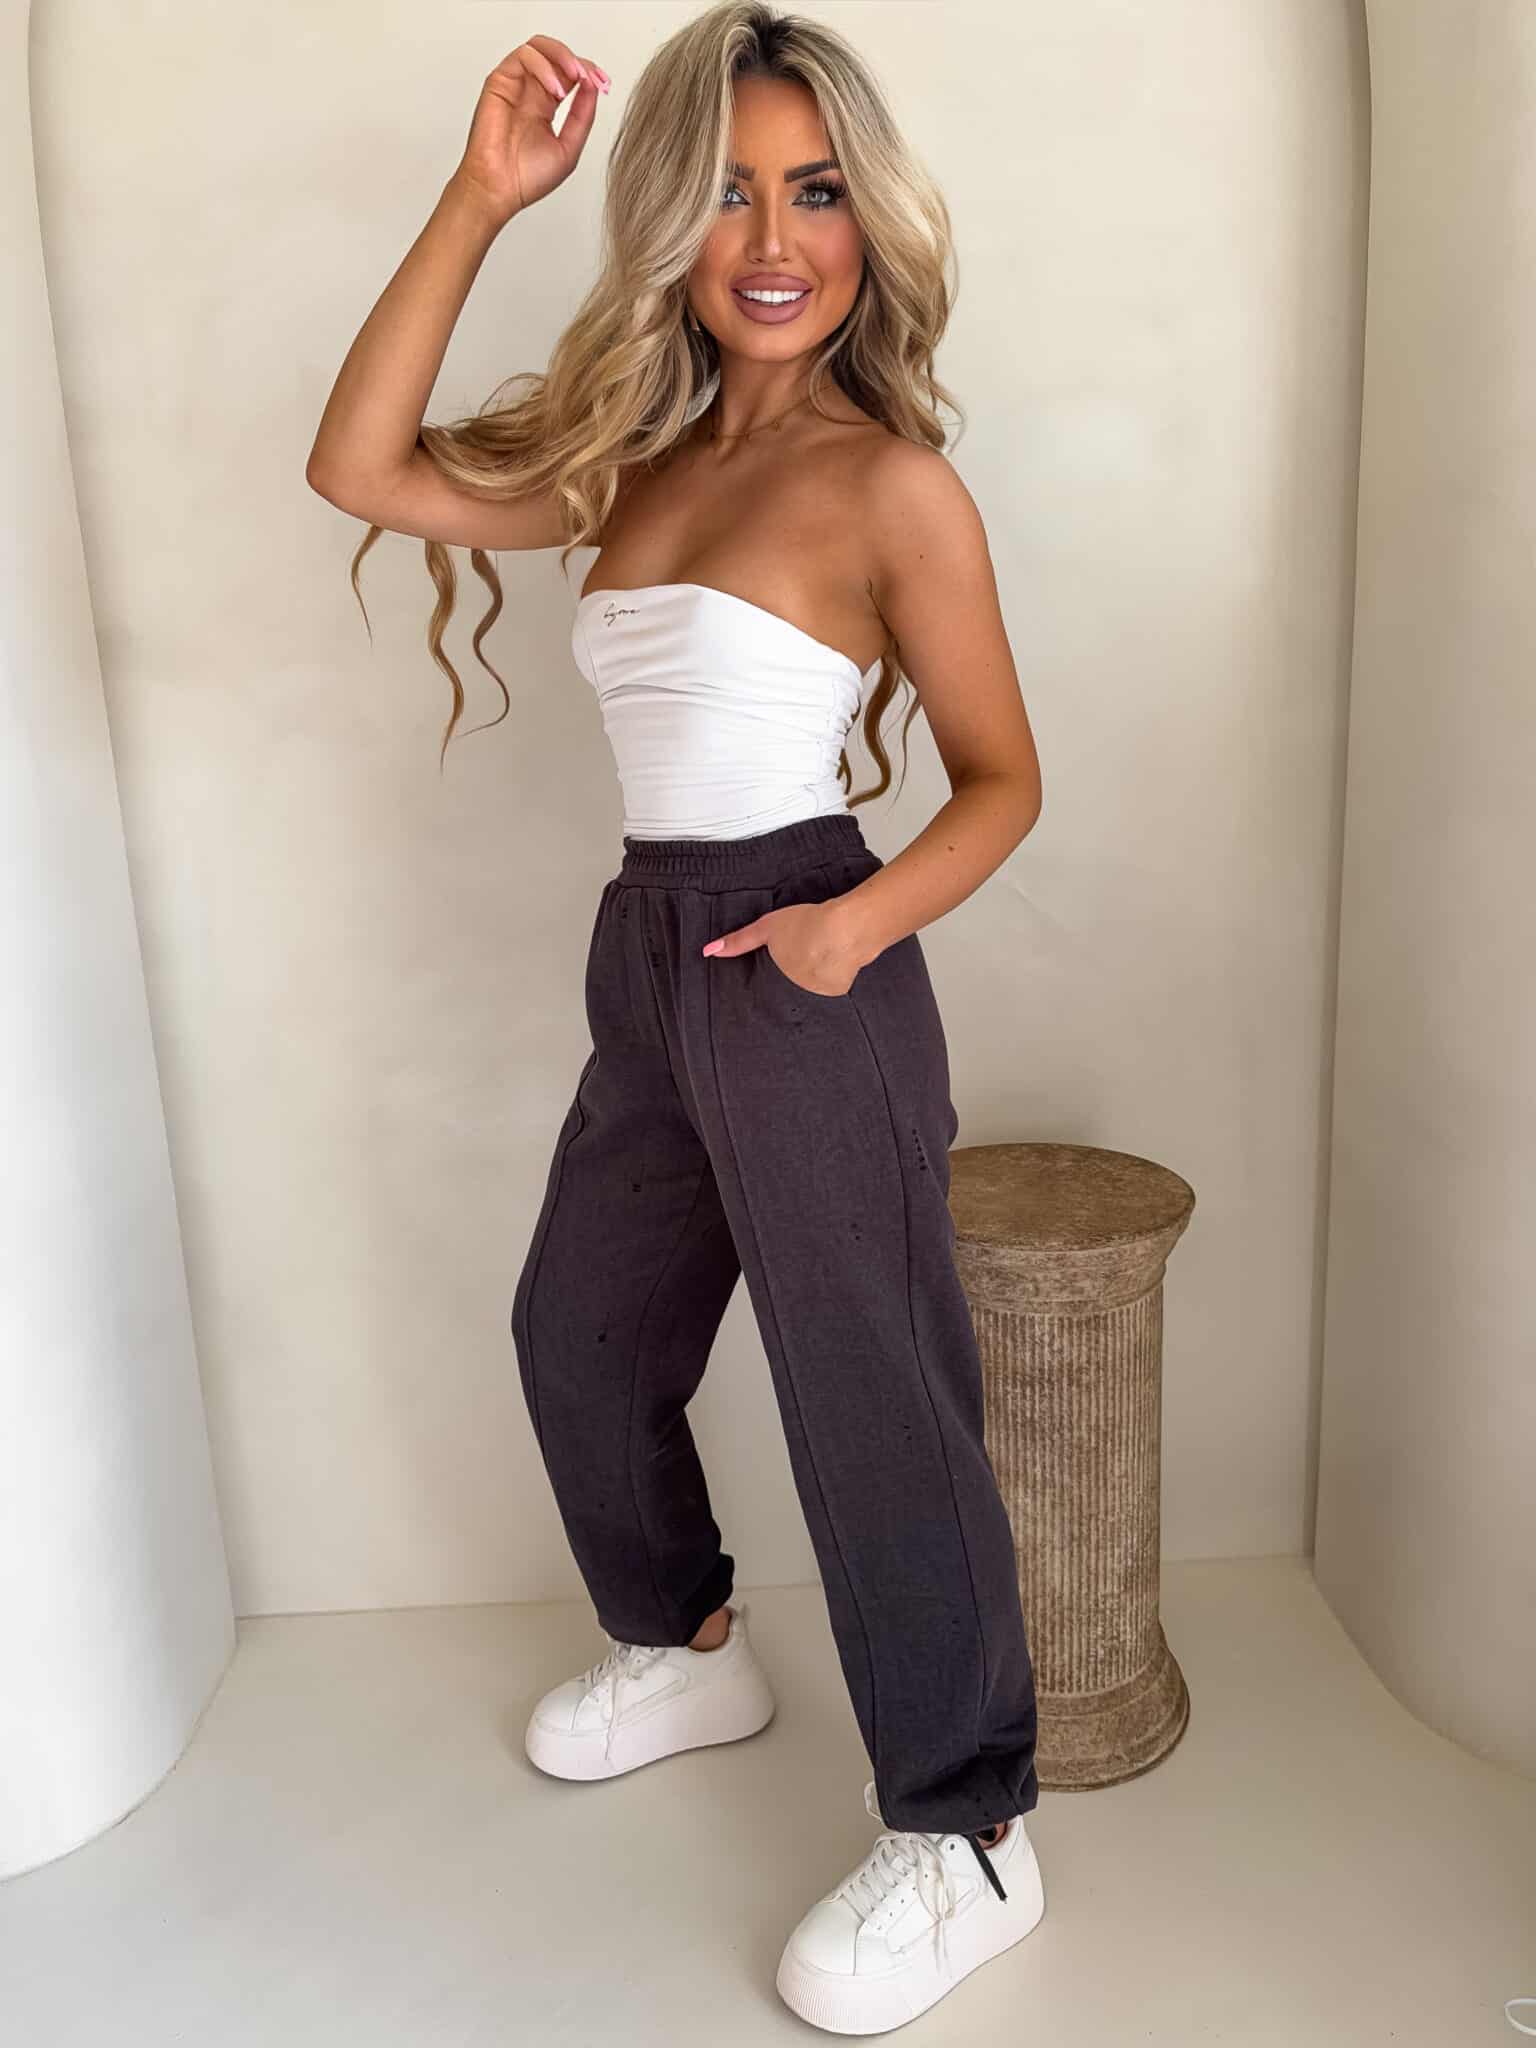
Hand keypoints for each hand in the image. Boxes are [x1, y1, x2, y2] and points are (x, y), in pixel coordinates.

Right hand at [451, 35, 608, 227]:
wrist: (499, 190)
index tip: (604, 83)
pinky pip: (523, 56)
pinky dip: (544, 66)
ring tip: (575, 78)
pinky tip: (556, 89)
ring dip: (562, 56)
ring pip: (538, 47)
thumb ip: (582, 115)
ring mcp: (514, 85)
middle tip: (592, 77)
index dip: (589, 72)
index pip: (569, 74)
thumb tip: (594, 85)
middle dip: (578, 60)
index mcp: (545, 106)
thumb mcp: (569, 146)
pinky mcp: (499, 82)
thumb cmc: (526, 178)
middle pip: (555, 54)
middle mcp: (530, 92)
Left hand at [702, 902, 861, 999]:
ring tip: (823, 956)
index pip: (766, 990)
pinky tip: (837, 961)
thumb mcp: (767, 927)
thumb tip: (707, 952)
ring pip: (811, 989)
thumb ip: (739, 941)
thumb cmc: (807, 924)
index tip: (772, 980)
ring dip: (815, 976)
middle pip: (789, 988)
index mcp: (775, 977)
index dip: (769, 985)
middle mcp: (793, 992)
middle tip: (805, 956)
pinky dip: (834, 975)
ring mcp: (816, 995)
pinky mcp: (838, 993)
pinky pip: (832, 986)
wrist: (846, 929)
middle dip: (795, 976)